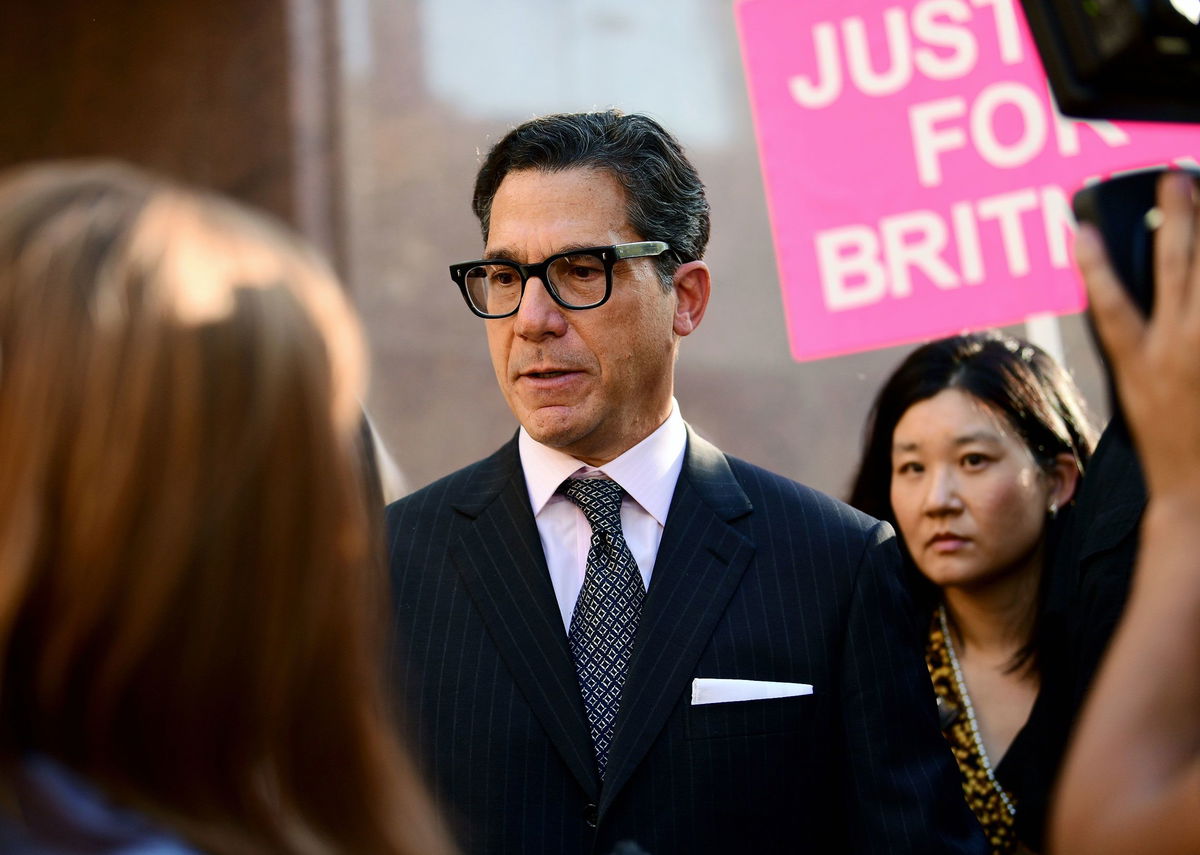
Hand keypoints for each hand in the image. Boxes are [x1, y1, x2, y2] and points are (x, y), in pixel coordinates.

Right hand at [1075, 171, 1199, 501]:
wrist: (1199, 490)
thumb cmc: (1167, 443)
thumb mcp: (1136, 392)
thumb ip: (1139, 346)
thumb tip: (1134, 301)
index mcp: (1138, 363)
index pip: (1108, 304)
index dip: (1093, 266)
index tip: (1084, 231)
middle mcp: (1177, 352)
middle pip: (1177, 270)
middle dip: (1178, 218)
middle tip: (1177, 179)